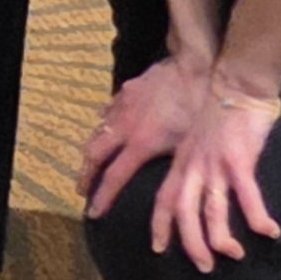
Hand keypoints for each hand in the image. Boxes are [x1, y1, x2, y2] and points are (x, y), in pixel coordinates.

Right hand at [78, 55, 208, 220]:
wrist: (193, 67)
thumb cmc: (197, 107)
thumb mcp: (189, 143)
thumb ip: (173, 166)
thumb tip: (173, 190)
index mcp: (141, 144)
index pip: (114, 177)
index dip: (102, 197)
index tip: (93, 212)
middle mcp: (124, 127)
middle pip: (94, 155)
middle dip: (86, 175)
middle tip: (82, 189)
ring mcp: (122, 107)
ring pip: (97, 132)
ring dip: (92, 151)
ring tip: (90, 163)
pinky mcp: (126, 92)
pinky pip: (107, 111)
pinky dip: (103, 124)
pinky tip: (105, 126)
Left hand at [149, 91, 280, 272]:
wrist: (235, 84)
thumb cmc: (219, 113)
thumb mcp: (194, 140)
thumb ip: (193, 162)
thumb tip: (199, 184)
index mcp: (183, 163)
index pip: (165, 200)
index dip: (160, 225)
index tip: (158, 248)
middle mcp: (194, 167)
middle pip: (184, 213)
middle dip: (190, 243)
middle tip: (203, 267)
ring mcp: (215, 165)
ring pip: (212, 210)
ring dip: (221, 238)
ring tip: (234, 256)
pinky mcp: (239, 161)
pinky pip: (248, 196)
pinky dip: (257, 217)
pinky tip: (269, 231)